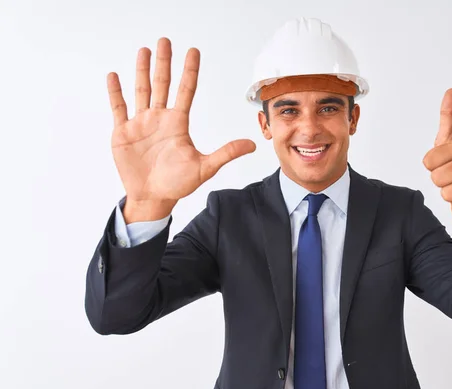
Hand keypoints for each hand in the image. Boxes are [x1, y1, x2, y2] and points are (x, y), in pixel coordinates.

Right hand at [108, 37, 255, 204]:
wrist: (153, 198)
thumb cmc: (178, 184)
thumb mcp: (205, 168)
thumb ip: (226, 153)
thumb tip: (252, 145)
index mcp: (178, 124)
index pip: (186, 91)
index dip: (189, 72)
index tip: (193, 52)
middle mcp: (160, 119)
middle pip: (162, 84)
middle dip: (164, 63)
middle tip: (165, 41)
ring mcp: (141, 124)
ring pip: (141, 91)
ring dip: (142, 71)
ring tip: (144, 51)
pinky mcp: (123, 133)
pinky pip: (119, 108)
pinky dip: (116, 92)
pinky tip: (114, 76)